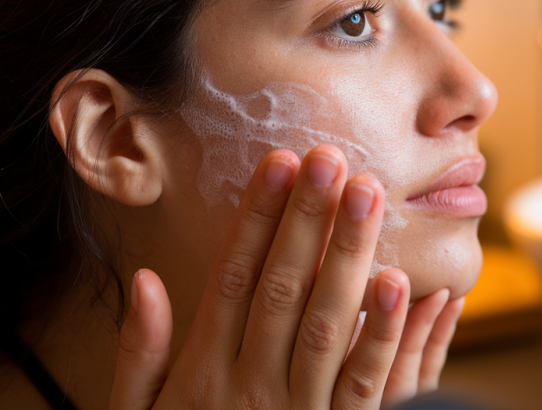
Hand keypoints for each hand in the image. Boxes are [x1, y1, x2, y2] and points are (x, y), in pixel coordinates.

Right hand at [108, 145, 463, 408]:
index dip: (259, 218)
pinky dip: (386, 332)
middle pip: (285, 287)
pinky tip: (401, 282)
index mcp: (204, 371)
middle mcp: (251, 384)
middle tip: (331, 157)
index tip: (280, 163)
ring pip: (328, 321)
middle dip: (308, 218)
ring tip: (366, 194)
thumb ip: (140, 355)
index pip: (235, 278)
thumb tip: (148, 282)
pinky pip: (367, 383)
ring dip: (348, 254)